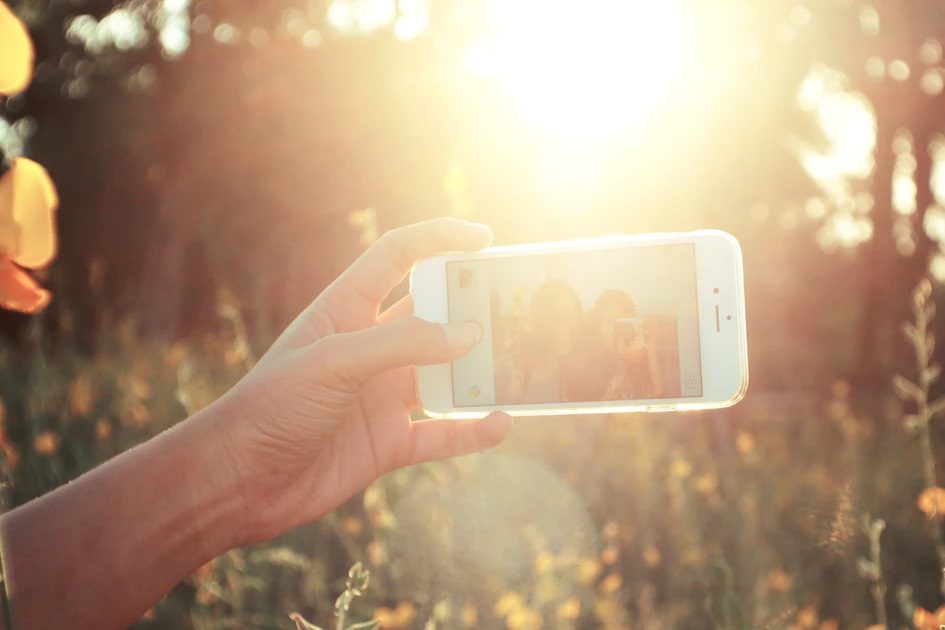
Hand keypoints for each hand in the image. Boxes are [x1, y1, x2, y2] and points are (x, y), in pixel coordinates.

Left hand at [207, 218, 512, 543]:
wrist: (239, 482)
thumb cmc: (271, 407)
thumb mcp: (334, 361)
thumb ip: (402, 343)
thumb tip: (468, 334)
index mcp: (345, 311)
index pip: (397, 257)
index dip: (438, 239)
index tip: (484, 239)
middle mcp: (369, 349)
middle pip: (432, 315)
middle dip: (471, 309)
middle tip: (516, 308)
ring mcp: (380, 396)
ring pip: (444, 376)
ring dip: (478, 372)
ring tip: (520, 366)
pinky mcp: (388, 443)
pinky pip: (441, 435)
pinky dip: (471, 432)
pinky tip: (499, 424)